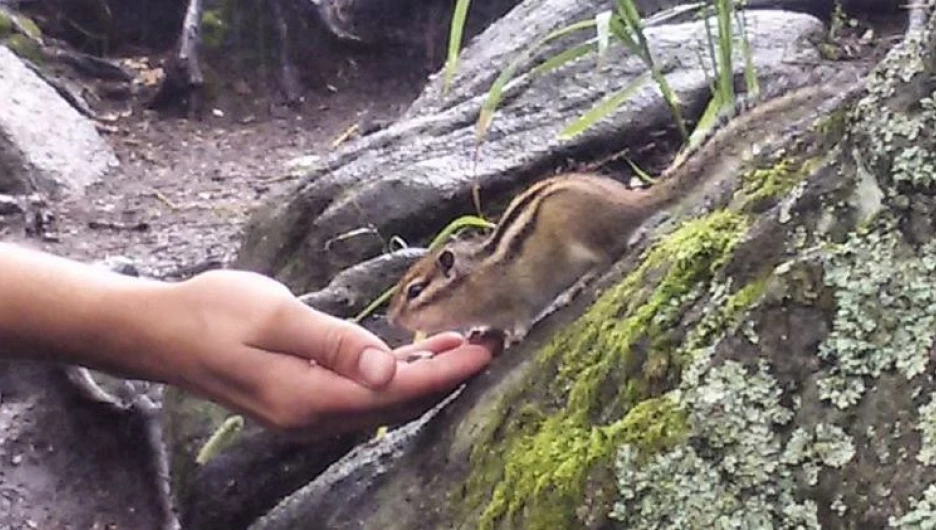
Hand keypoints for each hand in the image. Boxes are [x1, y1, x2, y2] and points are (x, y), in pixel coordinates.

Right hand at [151, 270, 493, 437]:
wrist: (159, 331)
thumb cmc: (212, 314)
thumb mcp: (275, 317)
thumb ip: (335, 343)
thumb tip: (388, 369)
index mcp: (311, 398)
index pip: (398, 390)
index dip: (448, 371)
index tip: (487, 347)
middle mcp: (314, 416)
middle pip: (399, 403)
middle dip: (449, 375)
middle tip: (491, 341)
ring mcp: (307, 412)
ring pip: (384, 400)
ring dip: (426, 374)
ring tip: (465, 344)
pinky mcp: (302, 397)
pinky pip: (363, 393)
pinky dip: (396, 373)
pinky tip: (415, 351)